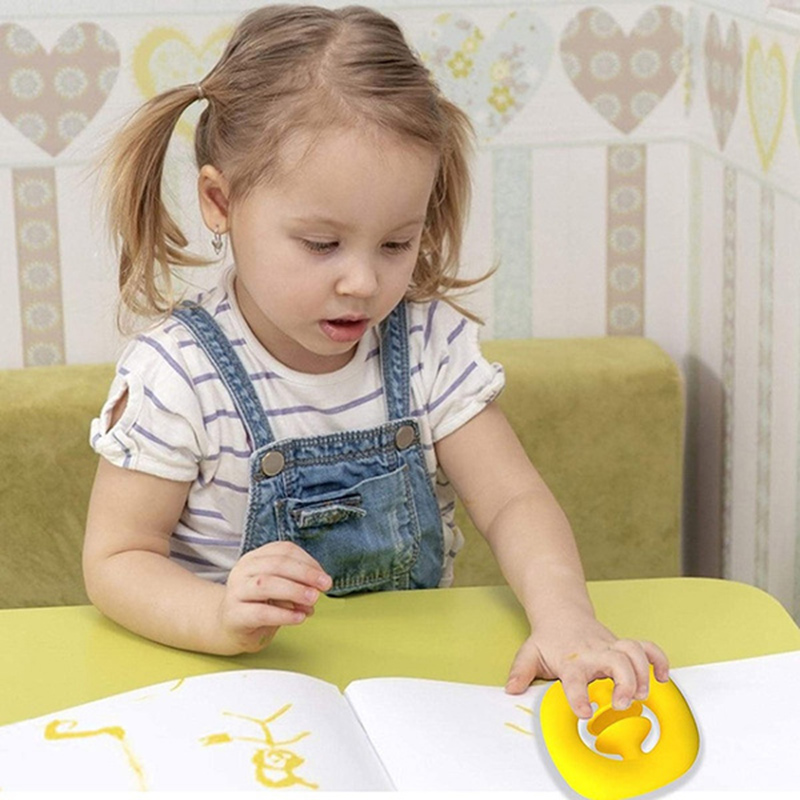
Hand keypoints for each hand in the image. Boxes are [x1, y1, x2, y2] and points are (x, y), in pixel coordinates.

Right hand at [216, 541, 331, 653]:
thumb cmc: (260, 604)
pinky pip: (261, 612)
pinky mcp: (234, 615)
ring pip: (266, 584)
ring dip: (295, 590)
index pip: (284, 550)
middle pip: (277, 564)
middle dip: (305, 573)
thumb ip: (298, 585)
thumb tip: (318, 589)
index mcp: (255, 557)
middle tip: (324, 586)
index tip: (324, 576)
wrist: (230, 628)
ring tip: (313, 600)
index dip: (308, 562)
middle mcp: (243, 570)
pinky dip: (284, 614)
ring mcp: (236, 591)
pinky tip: (299, 618)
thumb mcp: (281, 590)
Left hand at [504, 615, 669, 718]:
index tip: (584, 712)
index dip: (579, 695)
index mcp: (570, 659)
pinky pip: (647, 647)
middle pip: (616, 661)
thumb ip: (520, 672)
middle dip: (624, 682)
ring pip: (634, 651)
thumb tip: (511, 689)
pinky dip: (658, 659)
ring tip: (642, 695)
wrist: (562, 612)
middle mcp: (594, 652)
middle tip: (623, 703)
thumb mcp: (529, 653)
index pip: (575, 677)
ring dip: (643, 673)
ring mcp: (610, 647)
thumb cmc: (548, 638)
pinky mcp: (622, 646)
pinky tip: (663, 676)